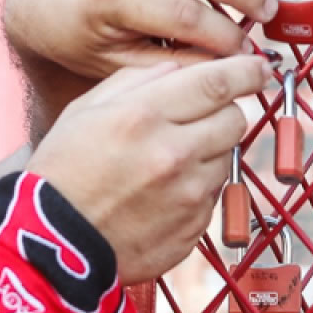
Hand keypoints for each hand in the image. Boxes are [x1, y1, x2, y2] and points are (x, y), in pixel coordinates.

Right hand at [26, 56, 271, 284]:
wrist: (54, 245)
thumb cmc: (62, 173)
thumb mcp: (84, 111)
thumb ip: (134, 82)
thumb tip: (178, 68)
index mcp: (143, 116)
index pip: (217, 81)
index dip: (245, 70)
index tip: (258, 66)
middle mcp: (173, 153)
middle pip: (235, 118)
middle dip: (226, 111)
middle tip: (202, 117)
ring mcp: (188, 195)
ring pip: (227, 157)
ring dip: (209, 152)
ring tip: (167, 162)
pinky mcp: (194, 227)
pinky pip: (213, 195)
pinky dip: (197, 188)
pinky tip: (162, 193)